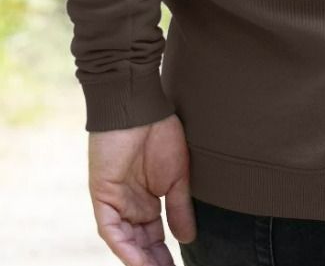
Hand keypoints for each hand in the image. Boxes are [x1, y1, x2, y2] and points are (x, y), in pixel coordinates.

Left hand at [88, 113, 196, 265]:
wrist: (141, 108)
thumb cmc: (162, 134)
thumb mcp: (178, 176)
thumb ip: (180, 208)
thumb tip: (187, 239)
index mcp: (148, 200)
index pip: (155, 236)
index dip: (166, 254)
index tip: (180, 265)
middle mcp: (130, 206)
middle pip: (141, 243)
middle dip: (154, 261)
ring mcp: (116, 203)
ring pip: (126, 241)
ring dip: (140, 260)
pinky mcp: (103, 198)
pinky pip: (111, 230)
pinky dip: (124, 247)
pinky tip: (138, 261)